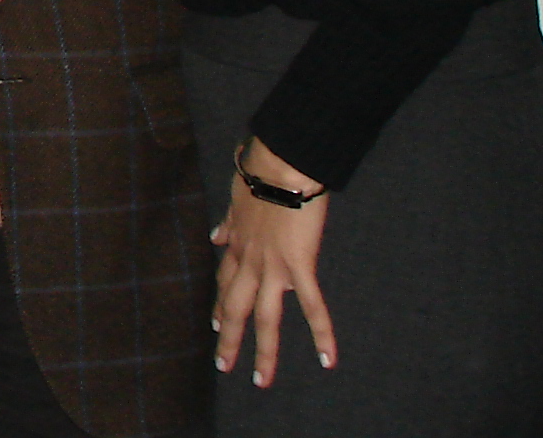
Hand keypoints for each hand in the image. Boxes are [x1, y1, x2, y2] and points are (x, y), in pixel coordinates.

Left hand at [212, 138, 334, 386]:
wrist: (279, 163)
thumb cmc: (260, 173)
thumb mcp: (235, 199)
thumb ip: (227, 222)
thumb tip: (214, 235)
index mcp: (237, 244)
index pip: (224, 281)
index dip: (220, 304)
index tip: (215, 323)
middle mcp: (249, 260)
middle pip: (235, 307)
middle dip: (228, 338)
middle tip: (224, 365)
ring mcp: (272, 266)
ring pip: (263, 318)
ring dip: (262, 351)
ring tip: (261, 380)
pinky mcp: (299, 265)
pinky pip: (311, 306)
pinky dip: (321, 334)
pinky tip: (328, 360)